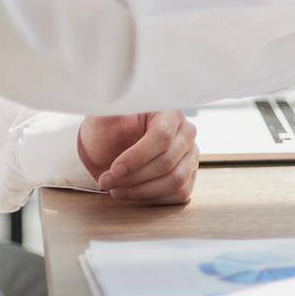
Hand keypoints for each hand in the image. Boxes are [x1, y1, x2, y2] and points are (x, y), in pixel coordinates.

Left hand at [77, 111, 199, 205]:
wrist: (109, 149)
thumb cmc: (107, 131)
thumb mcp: (104, 116)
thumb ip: (111, 107)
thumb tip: (116, 97)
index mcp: (168, 112)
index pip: (161, 137)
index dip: (137, 157)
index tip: (114, 169)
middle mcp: (186, 132)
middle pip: (167, 162)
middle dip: (133, 177)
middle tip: (106, 181)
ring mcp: (191, 155)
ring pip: (175, 181)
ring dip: (141, 191)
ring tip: (116, 190)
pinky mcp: (189, 175)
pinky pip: (179, 194)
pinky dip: (153, 199)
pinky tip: (133, 192)